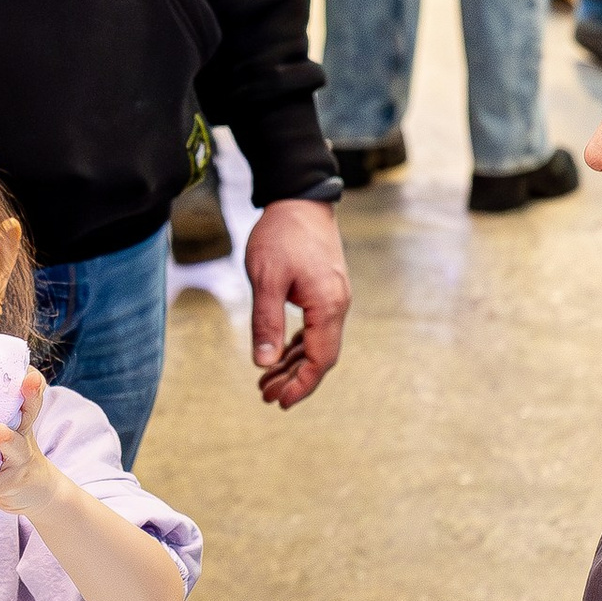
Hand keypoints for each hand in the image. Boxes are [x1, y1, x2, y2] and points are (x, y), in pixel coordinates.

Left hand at [0, 365, 54, 512]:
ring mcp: (20, 457)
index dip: (31, 378)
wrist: (35, 490)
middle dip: (31, 394)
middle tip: (27, 380)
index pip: (29, 390)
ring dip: (8, 439)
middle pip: (31, 409)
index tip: (27, 366)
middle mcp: (24, 431)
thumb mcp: (2, 425)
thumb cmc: (7, 450)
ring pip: (15, 446)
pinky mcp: (11, 483)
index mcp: (18, 414)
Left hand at [246, 196, 350, 408]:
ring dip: (293, 364)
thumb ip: (266, 323)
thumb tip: (264, 364)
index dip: (301, 385)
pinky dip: (296, 345)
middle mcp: (337, 305)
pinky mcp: (324, 290)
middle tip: (265, 396)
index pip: (320, 359)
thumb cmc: (281, 235)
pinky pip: (314, 328)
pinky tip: (278, 355)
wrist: (299, 198)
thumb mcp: (265, 279)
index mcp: (328, 306)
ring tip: (266, 382)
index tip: (279, 402)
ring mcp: (333, 298)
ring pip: (316, 343)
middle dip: (294, 379)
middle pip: (320, 356)